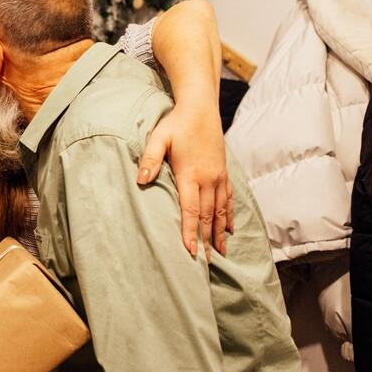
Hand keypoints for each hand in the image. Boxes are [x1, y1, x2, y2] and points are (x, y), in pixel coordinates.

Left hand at [137, 107, 231, 258]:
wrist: (201, 108)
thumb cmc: (176, 124)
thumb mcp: (158, 138)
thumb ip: (149, 159)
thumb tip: (140, 180)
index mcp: (191, 174)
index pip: (190, 210)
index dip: (190, 232)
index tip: (190, 251)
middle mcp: (209, 179)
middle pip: (207, 216)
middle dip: (206, 240)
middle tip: (205, 263)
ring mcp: (219, 177)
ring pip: (220, 211)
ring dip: (220, 233)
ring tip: (220, 254)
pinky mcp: (224, 173)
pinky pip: (228, 200)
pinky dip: (229, 216)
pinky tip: (230, 230)